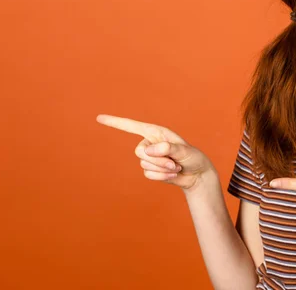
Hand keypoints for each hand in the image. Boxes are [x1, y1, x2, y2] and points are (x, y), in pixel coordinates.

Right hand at [96, 114, 213, 190]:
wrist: (197, 174)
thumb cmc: (193, 158)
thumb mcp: (185, 151)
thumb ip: (168, 148)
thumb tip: (149, 149)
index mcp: (156, 132)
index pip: (132, 126)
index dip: (115, 122)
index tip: (98, 118)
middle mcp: (150, 143)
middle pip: (139, 152)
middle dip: (157, 160)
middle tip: (174, 163)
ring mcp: (149, 157)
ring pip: (144, 165)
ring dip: (162, 169)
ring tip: (176, 167)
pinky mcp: (151, 169)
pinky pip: (149, 175)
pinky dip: (162, 176)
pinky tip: (172, 174)